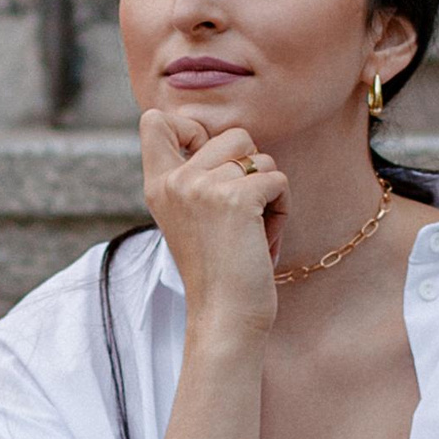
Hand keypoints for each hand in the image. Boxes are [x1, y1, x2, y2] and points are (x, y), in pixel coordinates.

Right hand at [141, 109, 284, 344]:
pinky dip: (282, 209)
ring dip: (269, 193)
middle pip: (234, 134)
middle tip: (241, 216)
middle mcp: (176, 181)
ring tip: (253, 231)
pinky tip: (264, 239)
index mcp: (159, 185)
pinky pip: (278, 179)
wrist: (225, 317)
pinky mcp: (236, 198)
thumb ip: (197, 177)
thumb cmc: (217, 271)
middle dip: (251, 170)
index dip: (193, 129)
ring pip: (262, 158)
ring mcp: (203, 187)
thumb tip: (235, 138)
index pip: (156, 121)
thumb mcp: (191, 217)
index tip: (207, 163)